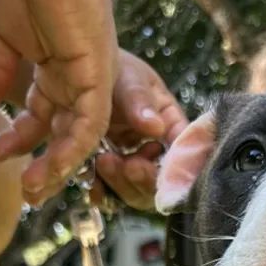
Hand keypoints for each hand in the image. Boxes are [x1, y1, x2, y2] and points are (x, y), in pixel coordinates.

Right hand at [0, 0, 117, 203]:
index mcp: (59, 69)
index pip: (44, 117)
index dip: (22, 141)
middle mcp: (80, 79)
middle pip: (66, 134)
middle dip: (45, 166)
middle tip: (26, 193)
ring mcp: (92, 78)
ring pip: (81, 138)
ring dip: (57, 167)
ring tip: (33, 189)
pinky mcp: (100, 75)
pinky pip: (91, 123)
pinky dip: (73, 148)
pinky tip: (53, 166)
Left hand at [94, 52, 188, 210]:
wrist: (83, 75)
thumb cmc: (117, 72)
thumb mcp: (131, 79)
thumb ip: (140, 101)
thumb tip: (155, 126)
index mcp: (173, 129)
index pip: (183, 156)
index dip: (174, 168)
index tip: (151, 158)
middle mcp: (158, 153)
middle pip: (160, 183)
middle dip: (143, 180)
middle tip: (127, 165)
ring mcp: (135, 166)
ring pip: (136, 192)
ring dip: (121, 184)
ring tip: (103, 162)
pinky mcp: (112, 174)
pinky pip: (111, 193)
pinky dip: (102, 192)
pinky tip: (93, 186)